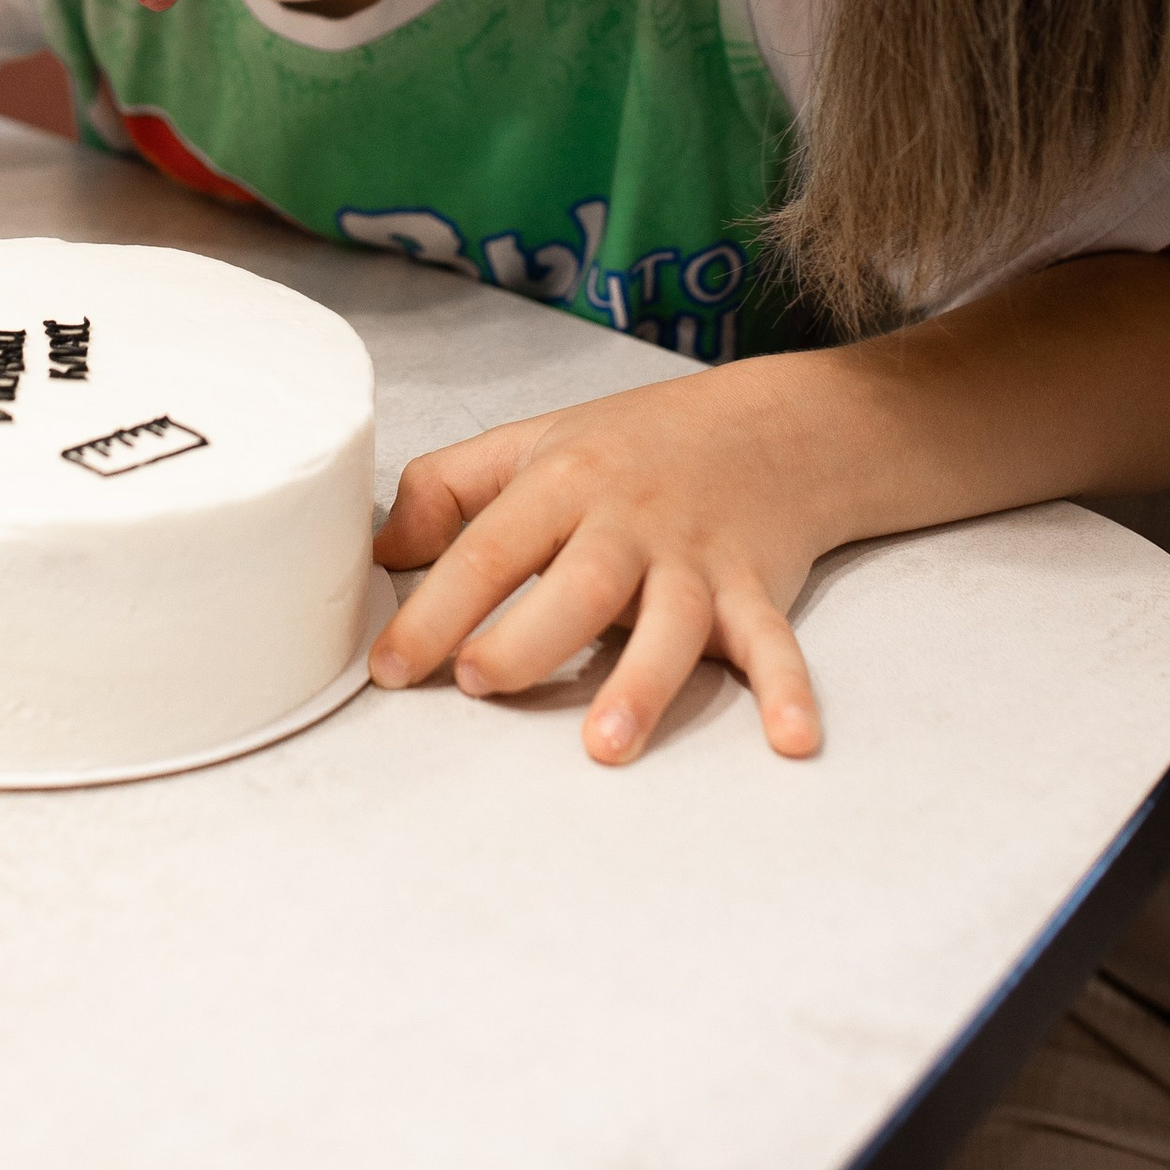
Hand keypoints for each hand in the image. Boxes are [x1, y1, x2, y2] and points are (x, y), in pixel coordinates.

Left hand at [367, 366, 826, 766]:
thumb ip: (446, 488)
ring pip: (670, 623)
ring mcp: (696, 559)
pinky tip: (790, 740)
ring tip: (605, 746)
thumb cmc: (637, 443)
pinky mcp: (756, 589)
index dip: (435, 609)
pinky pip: (772, 643)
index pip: (489, 550)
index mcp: (564, 482)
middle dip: (528, 638)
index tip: (390, 668)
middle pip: (579, 585)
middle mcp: (629, 521)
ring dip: (641, 684)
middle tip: (481, 683)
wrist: (775, 423)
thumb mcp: (533, 440)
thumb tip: (379, 553)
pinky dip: (786, 690)